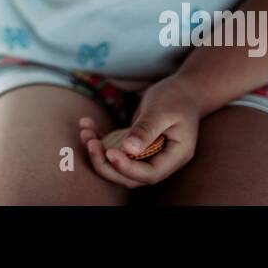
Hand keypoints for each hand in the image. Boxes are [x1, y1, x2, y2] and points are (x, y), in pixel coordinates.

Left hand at [77, 75, 202, 188]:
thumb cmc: (176, 97)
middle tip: (90, 142)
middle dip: (106, 164)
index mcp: (174, 157)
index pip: (149, 174)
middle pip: (130, 177)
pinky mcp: (135, 146)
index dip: (127, 168)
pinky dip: (99, 140)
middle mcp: (161, 161)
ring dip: (98, 152)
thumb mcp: (162, 111)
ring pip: (118, 165)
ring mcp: (147, 155)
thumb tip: (128, 149)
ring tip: (85, 131)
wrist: (183, 90)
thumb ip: (146, 129)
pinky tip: (87, 124)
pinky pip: (114, 150)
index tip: (109, 151)